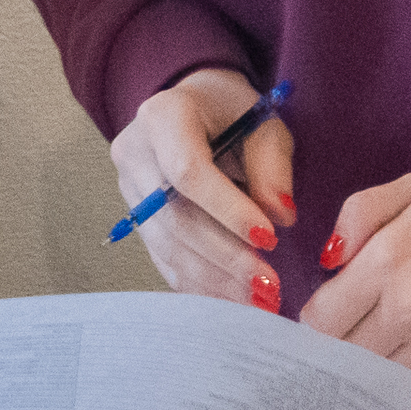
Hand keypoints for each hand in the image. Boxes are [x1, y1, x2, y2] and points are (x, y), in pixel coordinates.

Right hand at [107, 71, 295, 310]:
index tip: (269, 239)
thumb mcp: (263, 122)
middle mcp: (134, 153)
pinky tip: (230, 301)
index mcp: (163, 116)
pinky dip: (199, 283)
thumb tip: (281, 217)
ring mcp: (129, 190)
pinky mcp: (136, 220)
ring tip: (256, 301)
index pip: (188, 172)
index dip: (227, 210)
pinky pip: (163, 258)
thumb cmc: (232, 112)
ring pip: (167, 244)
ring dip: (214, 278)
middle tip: (267, 285)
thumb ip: (272, 166)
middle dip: (225, 256)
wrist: (193, 108)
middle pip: (174, 216)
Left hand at [300, 175, 410, 391]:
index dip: (320, 325)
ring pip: (382, 383)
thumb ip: (358, 214)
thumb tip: (325, 262)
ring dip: (377, 378)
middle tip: (354, 346)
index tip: (330, 322)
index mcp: (387, 261)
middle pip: (347, 358)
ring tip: (383, 362)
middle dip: (343, 354)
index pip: (322, 321)